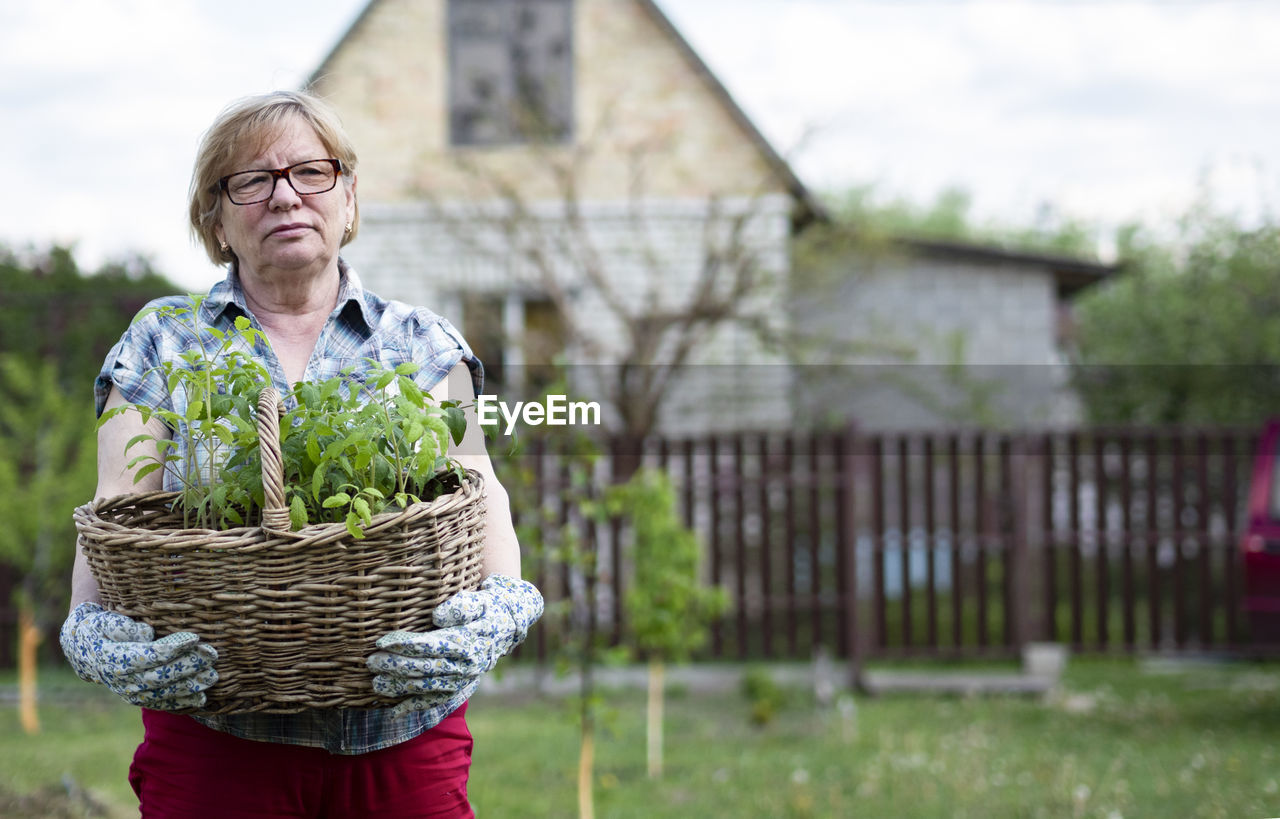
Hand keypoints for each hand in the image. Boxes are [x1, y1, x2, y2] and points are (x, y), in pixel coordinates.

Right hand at [59, 602, 217, 710]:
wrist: (85, 652)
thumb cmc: (100, 629)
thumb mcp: (105, 620)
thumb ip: (124, 626)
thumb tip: (147, 634)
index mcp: (114, 659)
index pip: (148, 655)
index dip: (173, 648)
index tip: (194, 638)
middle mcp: (122, 681)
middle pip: (160, 675)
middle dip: (188, 666)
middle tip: (212, 654)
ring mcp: (131, 693)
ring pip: (163, 693)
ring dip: (190, 686)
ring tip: (212, 676)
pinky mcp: (139, 699)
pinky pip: (161, 703)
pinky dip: (181, 702)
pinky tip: (202, 698)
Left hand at [367, 574, 542, 717]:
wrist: (507, 626)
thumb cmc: (486, 608)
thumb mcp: (478, 600)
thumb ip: (459, 606)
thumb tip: (437, 616)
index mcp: (468, 642)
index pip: (430, 645)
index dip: (404, 644)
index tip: (381, 641)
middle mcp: (465, 665)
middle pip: (425, 668)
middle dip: (396, 666)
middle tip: (371, 662)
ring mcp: (463, 680)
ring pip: (427, 687)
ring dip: (400, 687)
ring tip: (376, 683)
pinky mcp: (460, 687)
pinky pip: (436, 701)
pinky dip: (415, 707)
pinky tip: (395, 712)